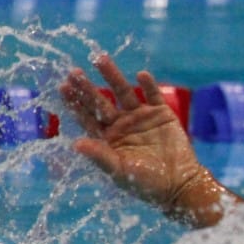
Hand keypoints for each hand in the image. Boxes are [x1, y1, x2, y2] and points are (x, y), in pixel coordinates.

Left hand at [59, 55, 225, 226]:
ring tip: (101, 59)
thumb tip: (75, 144)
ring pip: (123, 92)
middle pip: (101, 101)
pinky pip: (153, 96)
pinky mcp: (162, 114)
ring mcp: (141, 117)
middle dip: (88, 87)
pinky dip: (148, 85)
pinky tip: (141, 75)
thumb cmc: (147, 184)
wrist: (181, 185)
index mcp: (108, 138)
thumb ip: (100, 156)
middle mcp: (121, 124)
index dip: (75, 103)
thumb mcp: (120, 172)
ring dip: (113, 76)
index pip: (87, 117)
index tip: (63, 87)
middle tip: (74, 71)